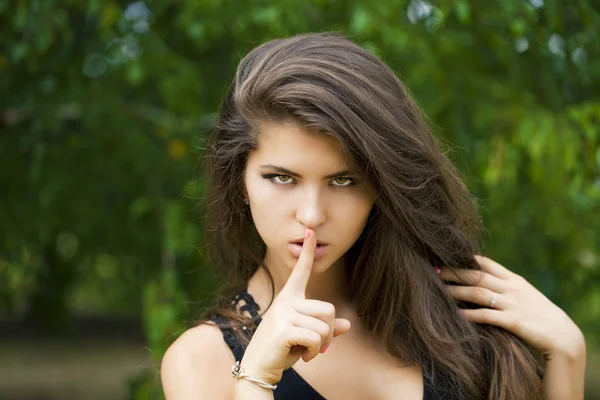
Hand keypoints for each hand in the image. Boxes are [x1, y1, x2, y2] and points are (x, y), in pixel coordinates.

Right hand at [239, 228, 351, 384]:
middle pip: (328, 309)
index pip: (301, 271)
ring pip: (325, 326)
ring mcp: (283, 314)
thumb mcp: (306, 337)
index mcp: (289, 298)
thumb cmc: (282, 350)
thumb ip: (325, 329)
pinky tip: (301, 356)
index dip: (308, 251)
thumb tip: (348, 325)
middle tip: (314, 346)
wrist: (259, 368)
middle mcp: (286, 301)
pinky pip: (316, 338)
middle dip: (328, 332)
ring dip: (321, 345)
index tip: (311, 231)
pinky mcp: (284, 329)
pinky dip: (314, 352)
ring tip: (305, 351)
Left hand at [438, 255, 584, 358]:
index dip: (465, 259)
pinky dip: (470, 314)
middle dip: (454, 272)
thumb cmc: (540, 316)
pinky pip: (487, 315)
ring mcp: (513, 304)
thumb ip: (506, 286)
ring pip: (478, 292)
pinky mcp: (513, 321)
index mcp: (514, 280)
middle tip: (434, 269)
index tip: (446, 256)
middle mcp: (512, 288)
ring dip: (456, 290)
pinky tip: (456, 314)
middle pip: (477, 275)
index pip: (486, 263)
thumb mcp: (524, 295)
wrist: (563, 336)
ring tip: (438, 289)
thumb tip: (482, 281)